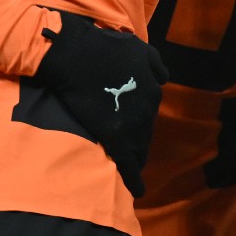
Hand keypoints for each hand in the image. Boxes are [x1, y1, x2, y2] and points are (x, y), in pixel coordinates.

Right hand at [32, 10, 168, 197]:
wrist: (72, 52)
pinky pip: (130, 162)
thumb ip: (153, 62)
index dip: (139, 120)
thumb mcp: (137, 46)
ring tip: (128, 165)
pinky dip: (135, 178)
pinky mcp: (115, 136)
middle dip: (137, 138)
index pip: (150, 111)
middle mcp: (148, 105)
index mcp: (152, 87)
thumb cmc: (99, 46)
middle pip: (146, 130)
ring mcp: (132, 122)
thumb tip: (164, 77)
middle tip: (126, 147)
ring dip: (134, 155)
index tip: (129, 125)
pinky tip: (138, 190)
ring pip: (139, 146)